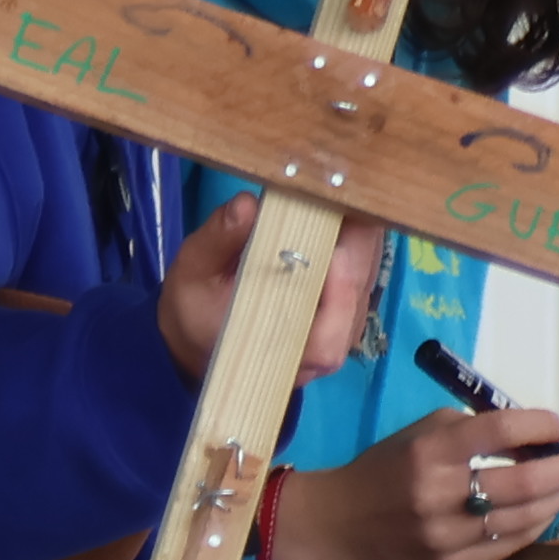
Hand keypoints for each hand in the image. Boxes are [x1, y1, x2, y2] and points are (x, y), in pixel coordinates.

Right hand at [155, 189, 390, 376]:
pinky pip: (360, 287)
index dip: (339, 296)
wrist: (197, 335)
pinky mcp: (337, 317)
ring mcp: (330, 338)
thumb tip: (248, 204)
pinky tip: (353, 220)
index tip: (336, 248)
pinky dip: (361, 253)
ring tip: (353, 206)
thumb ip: (220, 240)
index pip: (325, 343)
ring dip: (364, 250)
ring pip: (363, 296)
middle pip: (354, 308)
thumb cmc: (196, 307)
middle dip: (357, 254)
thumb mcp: (195, 272)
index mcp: (275, 352)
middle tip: (351, 205)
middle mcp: (312, 355)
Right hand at [258, 406, 558, 559]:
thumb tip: (531, 437)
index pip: (501, 430)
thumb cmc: (382, 471)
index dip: (541, 424)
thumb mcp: (419, 435)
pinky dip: (531, 527)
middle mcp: (440, 492)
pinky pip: (507, 547)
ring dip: (553, 499)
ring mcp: (447, 535)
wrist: (334, 526)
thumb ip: (471, 430)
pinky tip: (539, 514)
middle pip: (523, 480)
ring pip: (522, 518)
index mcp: (431, 450)